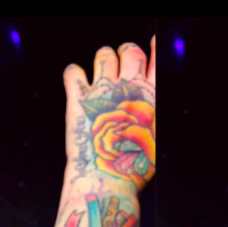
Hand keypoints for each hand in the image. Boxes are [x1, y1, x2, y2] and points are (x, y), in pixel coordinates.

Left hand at [63, 37, 154, 191]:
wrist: (107, 180)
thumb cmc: (132, 168)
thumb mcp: (153, 139)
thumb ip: (152, 115)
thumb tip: (148, 105)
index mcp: (151, 97)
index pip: (155, 61)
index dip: (153, 50)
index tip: (152, 44)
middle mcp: (129, 87)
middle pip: (129, 51)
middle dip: (125, 54)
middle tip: (119, 68)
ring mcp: (103, 90)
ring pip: (103, 55)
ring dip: (102, 61)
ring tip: (100, 77)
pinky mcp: (78, 99)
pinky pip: (72, 72)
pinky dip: (73, 74)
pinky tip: (76, 84)